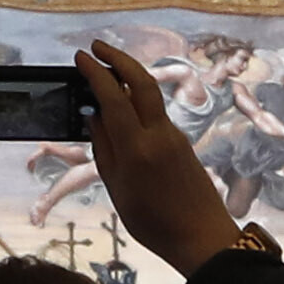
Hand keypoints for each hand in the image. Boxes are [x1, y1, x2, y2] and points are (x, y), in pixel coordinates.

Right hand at [81, 41, 243, 273]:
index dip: (96, 73)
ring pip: (150, 95)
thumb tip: (94, 116)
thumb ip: (104, 149)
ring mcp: (173, 135)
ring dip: (128, 76)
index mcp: (137, 147)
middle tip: (95, 47)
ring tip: (105, 73)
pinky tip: (123, 107)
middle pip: (141, 81)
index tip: (81, 57)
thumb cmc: (153, 222)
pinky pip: (155, 113)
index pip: (114, 97)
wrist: (202, 236)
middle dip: (118, 58)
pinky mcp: (181, 142)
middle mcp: (158, 134)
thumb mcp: (117, 188)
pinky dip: (137, 100)